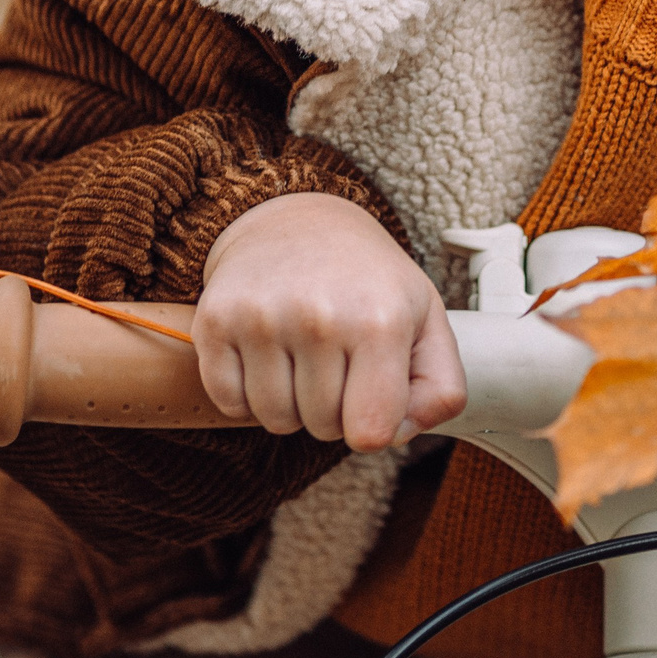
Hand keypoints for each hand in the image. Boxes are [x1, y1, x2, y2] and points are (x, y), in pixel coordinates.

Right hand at [195, 191, 465, 450]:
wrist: (299, 221)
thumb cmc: (368, 281)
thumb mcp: (426, 320)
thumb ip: (440, 389)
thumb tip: (397, 436)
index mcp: (381, 322)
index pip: (370, 434)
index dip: (372, 425)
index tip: (370, 390)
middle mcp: (320, 318)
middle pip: (322, 429)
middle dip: (332, 409)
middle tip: (336, 359)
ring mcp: (262, 318)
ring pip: (274, 420)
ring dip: (289, 403)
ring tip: (302, 354)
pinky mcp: (216, 320)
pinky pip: (229, 402)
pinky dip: (246, 393)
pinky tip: (265, 353)